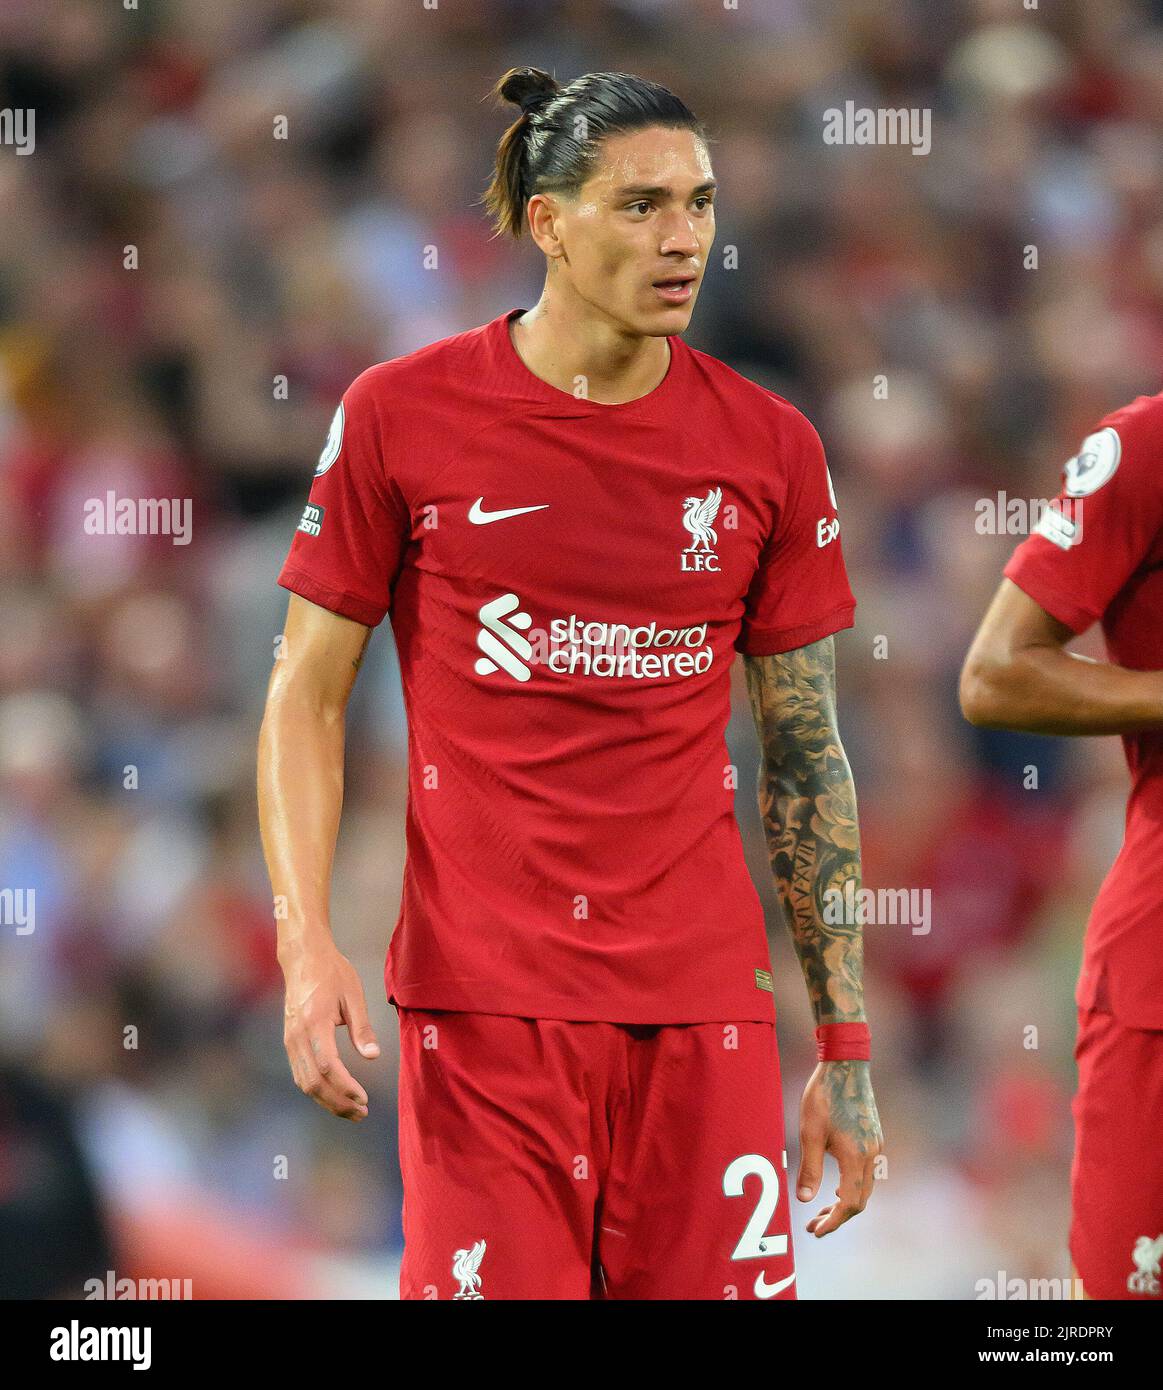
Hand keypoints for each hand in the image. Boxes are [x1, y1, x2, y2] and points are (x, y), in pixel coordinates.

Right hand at [281, 942, 379, 1120]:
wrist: (303, 957)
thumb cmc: (332, 972)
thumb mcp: (353, 995)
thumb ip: (362, 1028)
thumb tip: (372, 1056)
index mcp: (315, 1023)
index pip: (329, 1066)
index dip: (346, 1088)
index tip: (365, 1099)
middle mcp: (297, 1036)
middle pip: (314, 1082)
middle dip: (338, 1103)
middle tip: (361, 1113)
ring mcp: (290, 1040)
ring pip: (304, 1082)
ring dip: (327, 1101)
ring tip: (351, 1110)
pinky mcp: (289, 1041)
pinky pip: (300, 1073)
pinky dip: (316, 1090)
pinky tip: (334, 1095)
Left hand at [797, 1060, 882, 1235]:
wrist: (846, 1065)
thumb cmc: (824, 1096)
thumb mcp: (810, 1132)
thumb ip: (809, 1169)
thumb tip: (804, 1201)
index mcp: (857, 1157)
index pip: (849, 1203)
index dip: (833, 1221)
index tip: (816, 1231)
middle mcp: (872, 1155)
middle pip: (860, 1200)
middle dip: (837, 1216)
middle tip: (814, 1226)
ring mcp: (876, 1145)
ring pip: (865, 1187)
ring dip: (845, 1202)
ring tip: (822, 1209)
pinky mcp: (873, 1137)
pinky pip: (867, 1173)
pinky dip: (852, 1186)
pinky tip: (836, 1186)